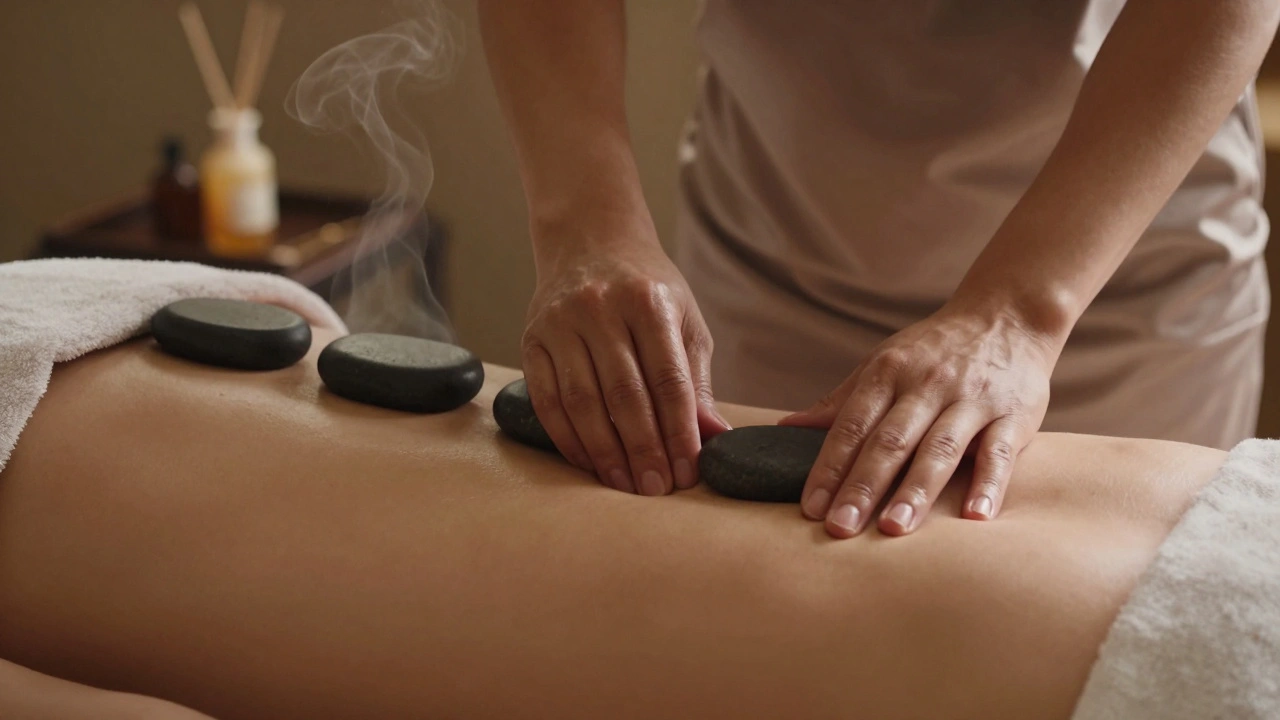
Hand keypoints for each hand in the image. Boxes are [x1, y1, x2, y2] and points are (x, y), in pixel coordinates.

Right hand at [521, 221, 730, 495]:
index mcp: (648, 302)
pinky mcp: (532, 340)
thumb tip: (714, 435)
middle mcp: (601, 308)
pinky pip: (547, 400)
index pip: (668, 379)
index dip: (679, 431)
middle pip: (624, 395)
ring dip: (604, 452)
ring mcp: (561, 323)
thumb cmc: (647, 288)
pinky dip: (567, 438)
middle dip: (644, 449)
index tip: (688, 471)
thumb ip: (696, 379)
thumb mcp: (683, 320)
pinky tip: (588, 463)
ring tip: (624, 485)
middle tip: (656, 489)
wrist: (590, 241)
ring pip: (582, 402)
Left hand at [780, 301, 1060, 537]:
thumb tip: (786, 427)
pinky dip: (989, 483)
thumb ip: (840, 400)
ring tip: (893, 528)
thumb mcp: (883, 363)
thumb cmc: (934, 349)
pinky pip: (999, 452)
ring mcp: (971, 399)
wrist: (1007, 314)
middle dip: (862, 486)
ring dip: (915, 491)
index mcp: (888, 373)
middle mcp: (927, 385)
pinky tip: (975, 516)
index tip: (811, 508)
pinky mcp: (1015, 415)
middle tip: (840, 528)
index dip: (829, 467)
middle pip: (889, 441)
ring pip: (939, 449)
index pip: (851, 426)